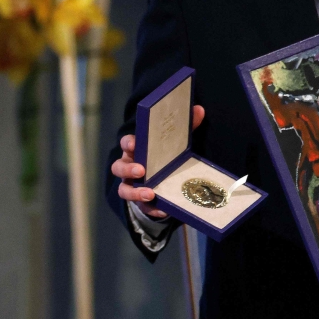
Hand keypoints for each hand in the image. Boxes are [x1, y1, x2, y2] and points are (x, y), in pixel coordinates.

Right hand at [111, 105, 205, 219]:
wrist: (164, 179)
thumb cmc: (165, 155)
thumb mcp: (176, 141)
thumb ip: (186, 126)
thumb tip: (199, 109)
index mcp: (136, 150)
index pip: (126, 143)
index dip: (128, 143)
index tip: (134, 144)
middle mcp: (129, 167)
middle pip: (119, 168)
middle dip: (128, 170)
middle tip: (141, 170)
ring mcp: (131, 186)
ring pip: (124, 190)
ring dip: (135, 192)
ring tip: (149, 194)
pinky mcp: (140, 203)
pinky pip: (142, 208)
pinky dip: (151, 208)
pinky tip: (162, 209)